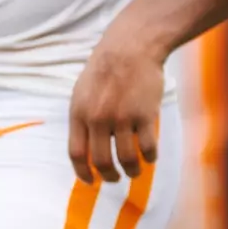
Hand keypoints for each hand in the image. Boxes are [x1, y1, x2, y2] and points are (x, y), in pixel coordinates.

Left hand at [69, 22, 165, 183]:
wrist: (131, 47)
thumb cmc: (105, 69)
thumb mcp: (82, 92)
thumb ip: (82, 119)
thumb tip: (85, 148)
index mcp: (79, 113)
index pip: (77, 154)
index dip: (83, 173)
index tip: (90, 180)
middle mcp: (98, 119)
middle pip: (102, 161)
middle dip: (109, 176)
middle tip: (115, 178)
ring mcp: (122, 118)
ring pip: (126, 158)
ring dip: (132, 171)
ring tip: (135, 171)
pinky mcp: (145, 115)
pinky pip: (147, 147)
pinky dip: (150, 157)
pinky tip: (150, 156)